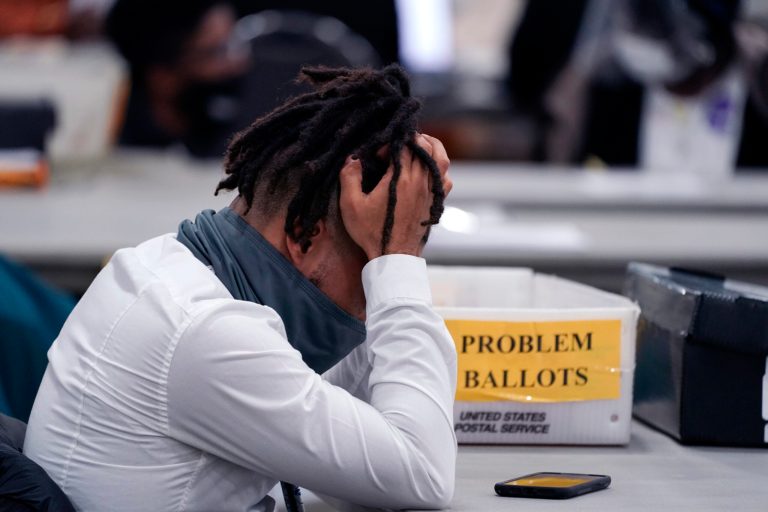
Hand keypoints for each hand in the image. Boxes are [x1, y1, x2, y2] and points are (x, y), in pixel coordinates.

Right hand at [339, 134, 451, 259]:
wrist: (393, 257)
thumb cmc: (372, 232)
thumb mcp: (351, 205)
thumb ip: (349, 177)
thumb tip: (352, 158)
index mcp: (400, 179)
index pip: (404, 145)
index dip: (392, 142)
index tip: (379, 154)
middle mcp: (420, 182)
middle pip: (425, 147)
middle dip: (410, 140)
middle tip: (397, 144)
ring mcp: (431, 192)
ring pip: (440, 159)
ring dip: (431, 146)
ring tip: (419, 145)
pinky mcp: (435, 203)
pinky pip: (446, 178)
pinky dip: (440, 167)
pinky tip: (428, 170)